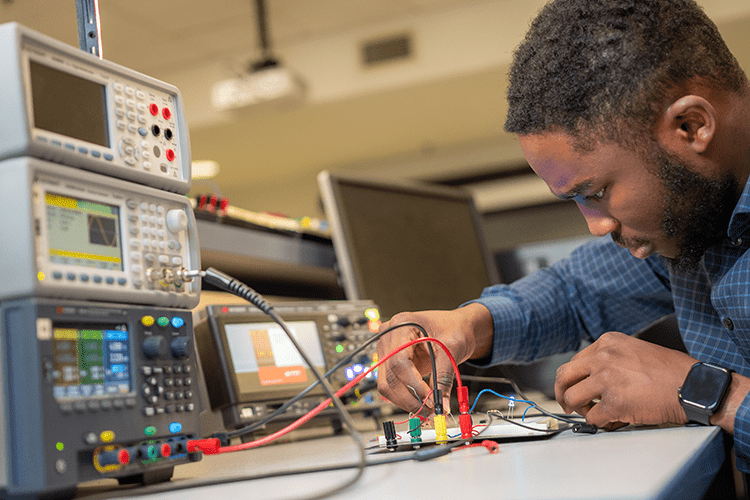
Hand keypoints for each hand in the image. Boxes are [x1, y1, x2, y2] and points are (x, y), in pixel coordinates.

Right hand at [376, 303, 492, 413]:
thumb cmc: (454, 328)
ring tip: (426, 410)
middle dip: (409, 398)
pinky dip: (405, 397)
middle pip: (389, 375)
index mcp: (401, 324)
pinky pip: (391, 385)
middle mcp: (389, 337)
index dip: (413, 384)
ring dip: (405, 401)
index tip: (430, 399)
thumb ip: (444, 377)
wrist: (456, 326)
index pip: (398, 361)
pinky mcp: (392, 363)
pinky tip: (420, 403)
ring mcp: (387, 350)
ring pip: (386, 384)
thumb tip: (441, 405)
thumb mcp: (452, 348)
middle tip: (429, 411)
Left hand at [554, 331, 696, 429]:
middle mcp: (603, 357)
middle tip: (567, 405)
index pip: (574, 362)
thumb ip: (609, 359)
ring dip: (582, 410)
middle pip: (563, 376)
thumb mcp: (634, 350)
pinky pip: (593, 418)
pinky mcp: (614, 402)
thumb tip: (589, 377)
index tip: (571, 388)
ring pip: (573, 398)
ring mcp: (607, 379)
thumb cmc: (670, 371)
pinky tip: (614, 420)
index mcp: (607, 342)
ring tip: (596, 413)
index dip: (571, 379)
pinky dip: (601, 423)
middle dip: (561, 393)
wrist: (693, 386)